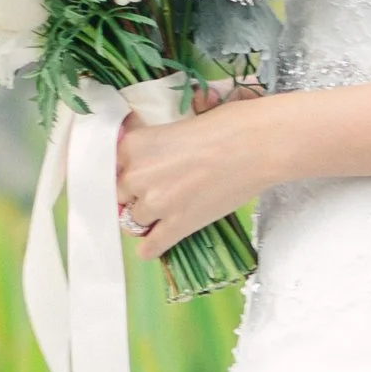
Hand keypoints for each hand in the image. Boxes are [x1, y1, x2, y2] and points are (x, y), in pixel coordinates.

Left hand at [116, 86, 281, 258]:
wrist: (259, 146)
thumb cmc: (226, 125)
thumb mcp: (178, 124)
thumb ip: (156, 144)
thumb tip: (152, 156)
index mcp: (134, 145)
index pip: (111, 166)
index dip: (127, 170)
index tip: (138, 173)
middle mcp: (137, 175)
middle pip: (120, 195)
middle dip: (135, 194)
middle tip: (157, 189)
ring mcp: (156, 204)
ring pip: (133, 221)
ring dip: (146, 218)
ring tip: (165, 212)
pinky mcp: (178, 226)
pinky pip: (151, 246)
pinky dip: (151, 247)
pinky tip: (155, 244)